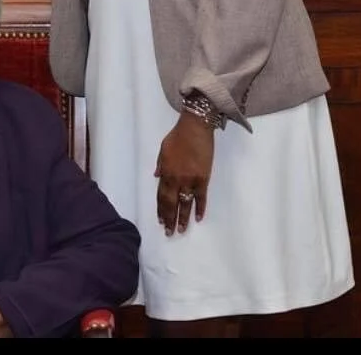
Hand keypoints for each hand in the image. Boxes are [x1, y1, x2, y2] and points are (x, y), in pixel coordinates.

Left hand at [153, 111, 214, 235]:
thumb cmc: (177, 136)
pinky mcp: (203, 178)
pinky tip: (198, 218)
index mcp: (165, 172)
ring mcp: (190, 179)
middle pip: (171, 203)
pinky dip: (200, 208)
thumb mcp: (162, 149)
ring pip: (185, 203)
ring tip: (181, 230)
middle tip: (169, 232)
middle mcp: (176, 179)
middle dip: (169, 219)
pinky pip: (201, 197)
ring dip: (182, 218)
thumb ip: (160, 165)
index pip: (161, 195)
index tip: (160, 221)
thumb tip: (156, 176)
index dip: (160, 209)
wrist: (195, 128)